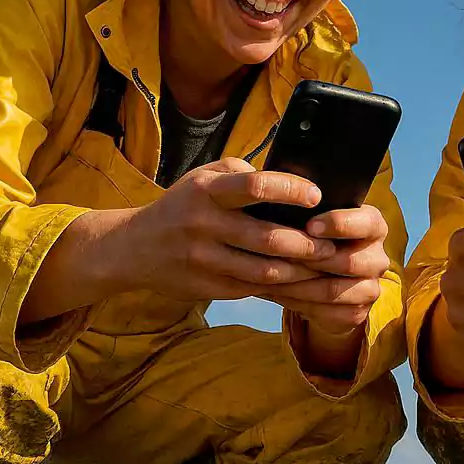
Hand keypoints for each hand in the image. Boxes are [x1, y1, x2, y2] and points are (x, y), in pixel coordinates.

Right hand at [120, 158, 328, 301]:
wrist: (134, 248)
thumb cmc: (183, 205)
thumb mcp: (203, 177)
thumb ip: (240, 174)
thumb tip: (286, 182)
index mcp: (205, 191)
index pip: (254, 186)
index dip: (290, 191)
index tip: (316, 196)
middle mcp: (202, 224)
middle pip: (266, 238)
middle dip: (306, 244)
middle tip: (330, 245)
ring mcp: (203, 260)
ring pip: (263, 271)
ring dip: (298, 271)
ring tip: (321, 265)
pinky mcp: (206, 287)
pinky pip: (251, 289)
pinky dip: (278, 286)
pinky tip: (297, 282)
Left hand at [259, 204, 391, 334]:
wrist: (324, 281)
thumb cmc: (316, 240)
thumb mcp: (315, 222)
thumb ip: (307, 214)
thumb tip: (278, 210)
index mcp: (374, 226)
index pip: (366, 223)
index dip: (338, 224)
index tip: (310, 226)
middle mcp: (378, 257)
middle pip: (350, 261)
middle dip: (312, 260)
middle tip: (280, 255)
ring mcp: (371, 287)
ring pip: (333, 290)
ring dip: (298, 284)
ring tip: (269, 276)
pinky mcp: (358, 312)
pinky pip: (327, 312)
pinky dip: (298, 303)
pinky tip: (278, 293)